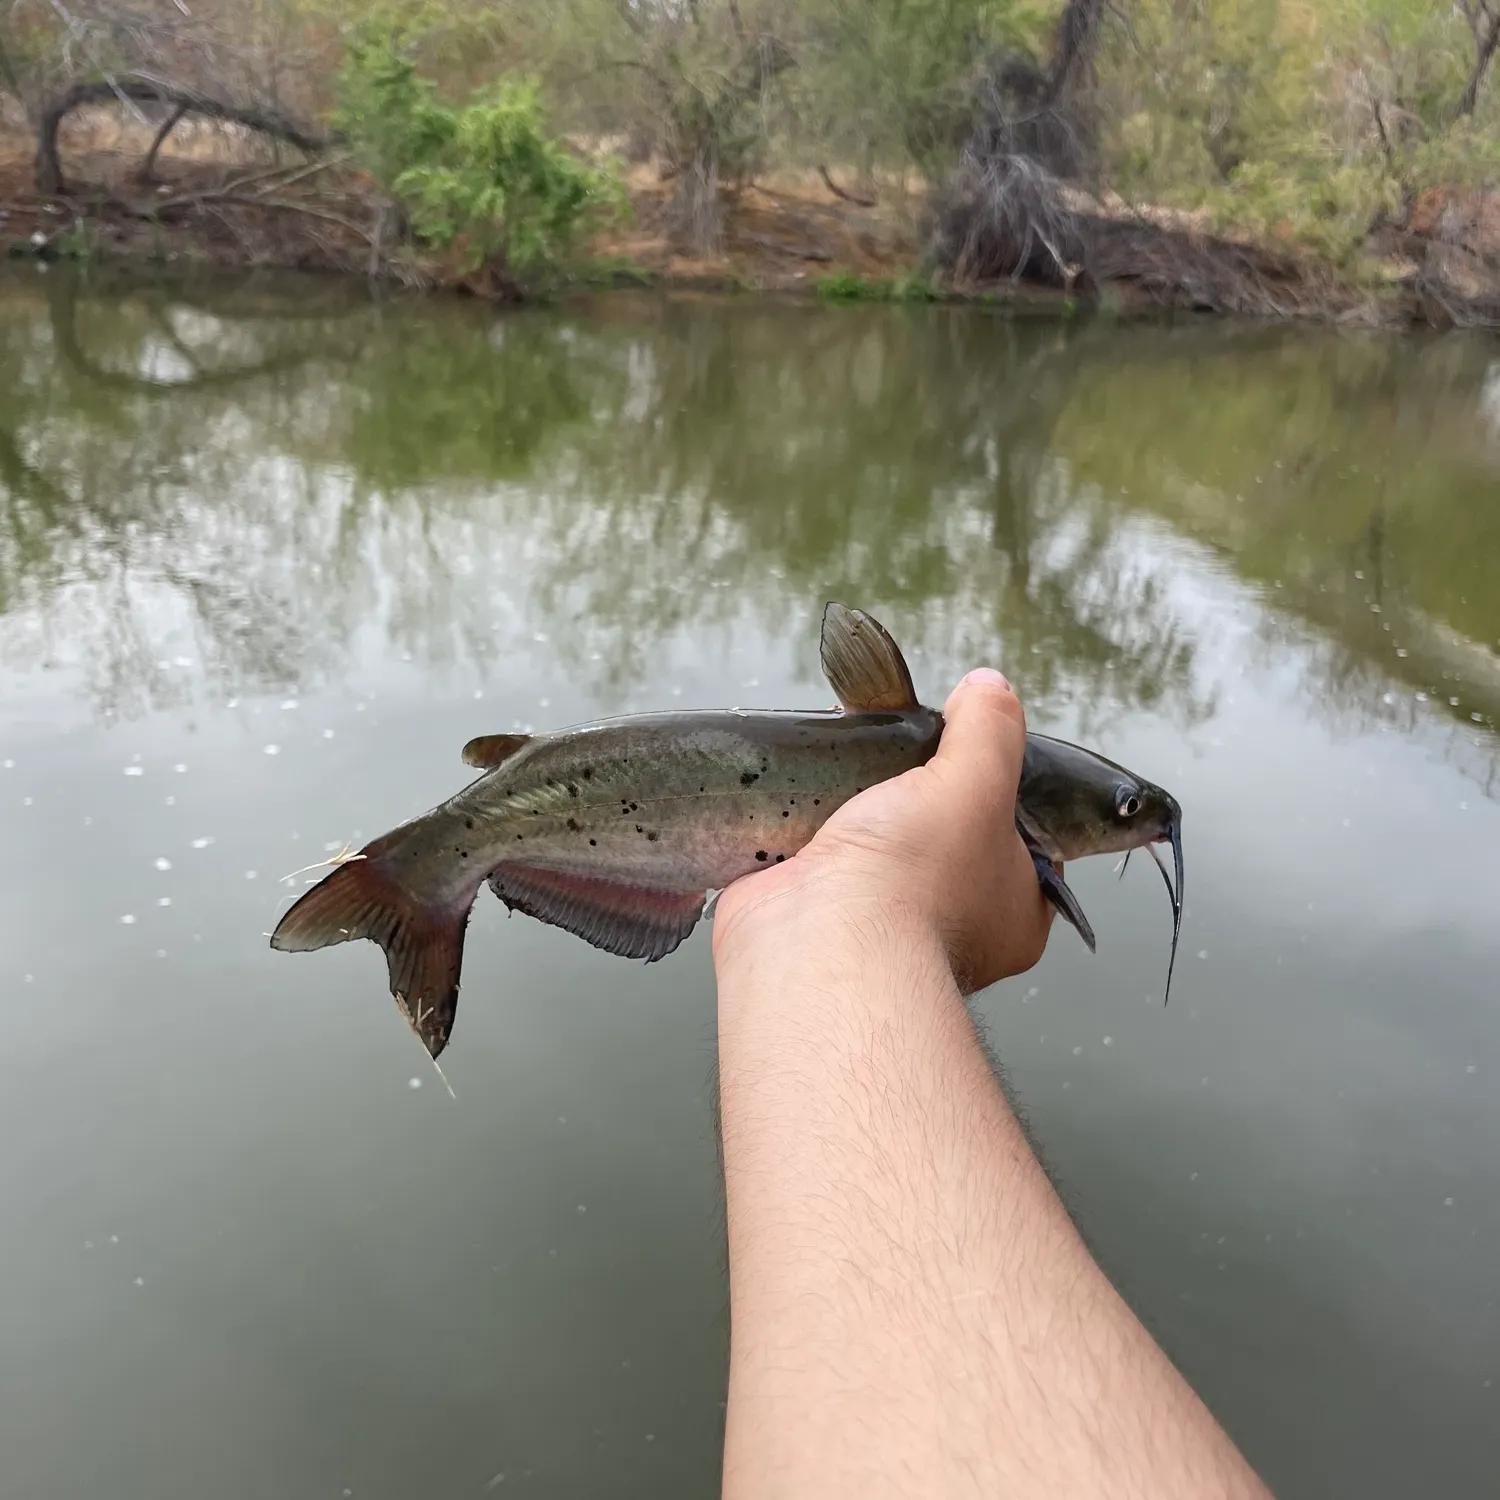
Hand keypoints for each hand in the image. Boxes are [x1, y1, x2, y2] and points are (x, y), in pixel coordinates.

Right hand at [712, 668, 1054, 991]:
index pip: (1024, 844)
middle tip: (899, 751)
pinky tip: (800, 789)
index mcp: (1012, 910)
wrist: (816, 940)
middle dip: (915, 794)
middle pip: (942, 836)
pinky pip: (817, 861)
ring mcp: (880, 927)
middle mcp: (952, 926)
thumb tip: (989, 687)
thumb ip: (989, 729)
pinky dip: (806, 828)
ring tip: (846, 756)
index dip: (1002, 793)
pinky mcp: (816, 917)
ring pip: (876, 846)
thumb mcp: (977, 780)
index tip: (972, 752)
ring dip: (858, 806)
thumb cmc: (918, 876)